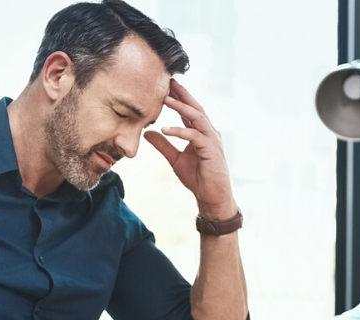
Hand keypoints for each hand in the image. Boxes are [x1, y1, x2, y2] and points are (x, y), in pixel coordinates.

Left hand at [144, 80, 236, 219]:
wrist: (211, 197)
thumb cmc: (198, 178)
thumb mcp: (175, 159)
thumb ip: (163, 145)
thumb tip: (147, 133)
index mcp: (201, 133)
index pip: (190, 111)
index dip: (179, 98)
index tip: (166, 86)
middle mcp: (209, 132)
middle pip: (195, 108)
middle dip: (182, 94)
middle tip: (168, 82)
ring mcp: (212, 140)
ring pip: (197, 117)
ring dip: (181, 108)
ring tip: (165, 100)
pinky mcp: (211, 150)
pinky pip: (195, 136)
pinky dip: (180, 131)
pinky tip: (166, 129)